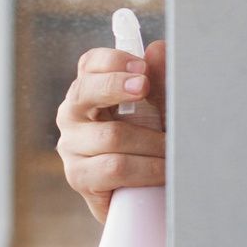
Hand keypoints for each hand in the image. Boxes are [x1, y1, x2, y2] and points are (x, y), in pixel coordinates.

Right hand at [55, 39, 167, 223]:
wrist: (146, 198)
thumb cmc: (151, 146)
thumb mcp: (159, 112)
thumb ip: (159, 83)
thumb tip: (159, 48)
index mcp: (91, 92)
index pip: (90, 64)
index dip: (113, 61)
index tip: (142, 68)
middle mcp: (74, 115)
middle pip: (86, 91)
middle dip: (118, 86)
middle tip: (144, 87)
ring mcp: (71, 146)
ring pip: (112, 135)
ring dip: (152, 142)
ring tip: (175, 149)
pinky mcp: (79, 177)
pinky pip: (114, 167)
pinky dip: (147, 168)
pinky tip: (165, 171)